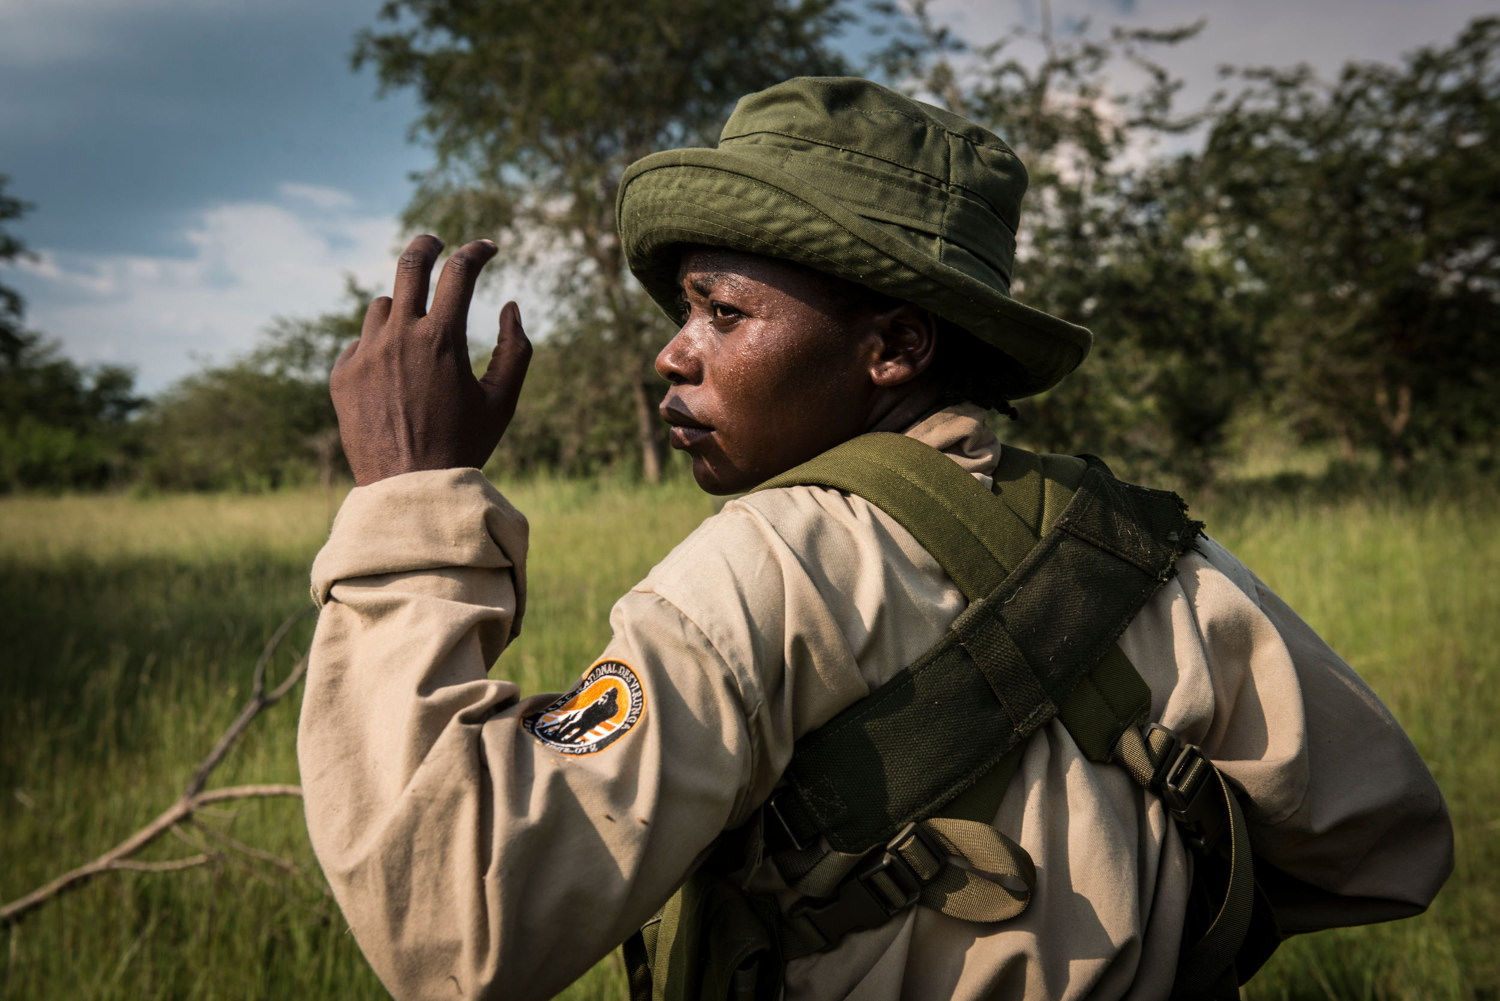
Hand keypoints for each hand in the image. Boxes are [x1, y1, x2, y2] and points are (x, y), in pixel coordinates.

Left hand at [331, 235, 531, 486]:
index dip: (477, 251)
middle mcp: (399, 337)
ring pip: (383, 307)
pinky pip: (360, 343)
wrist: (409, 491)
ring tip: (417, 338)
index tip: (488, 247)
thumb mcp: (502, 401)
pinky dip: (378, 349)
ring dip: (403, 310)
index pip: (459, 272)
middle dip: (427, 245)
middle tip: (436, 242)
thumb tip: (509, 305)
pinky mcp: (341, 375)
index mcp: (442, 339)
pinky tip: (392, 379)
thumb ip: (515, 348)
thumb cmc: (464, 446)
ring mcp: (365, 354)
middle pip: (410, 264)